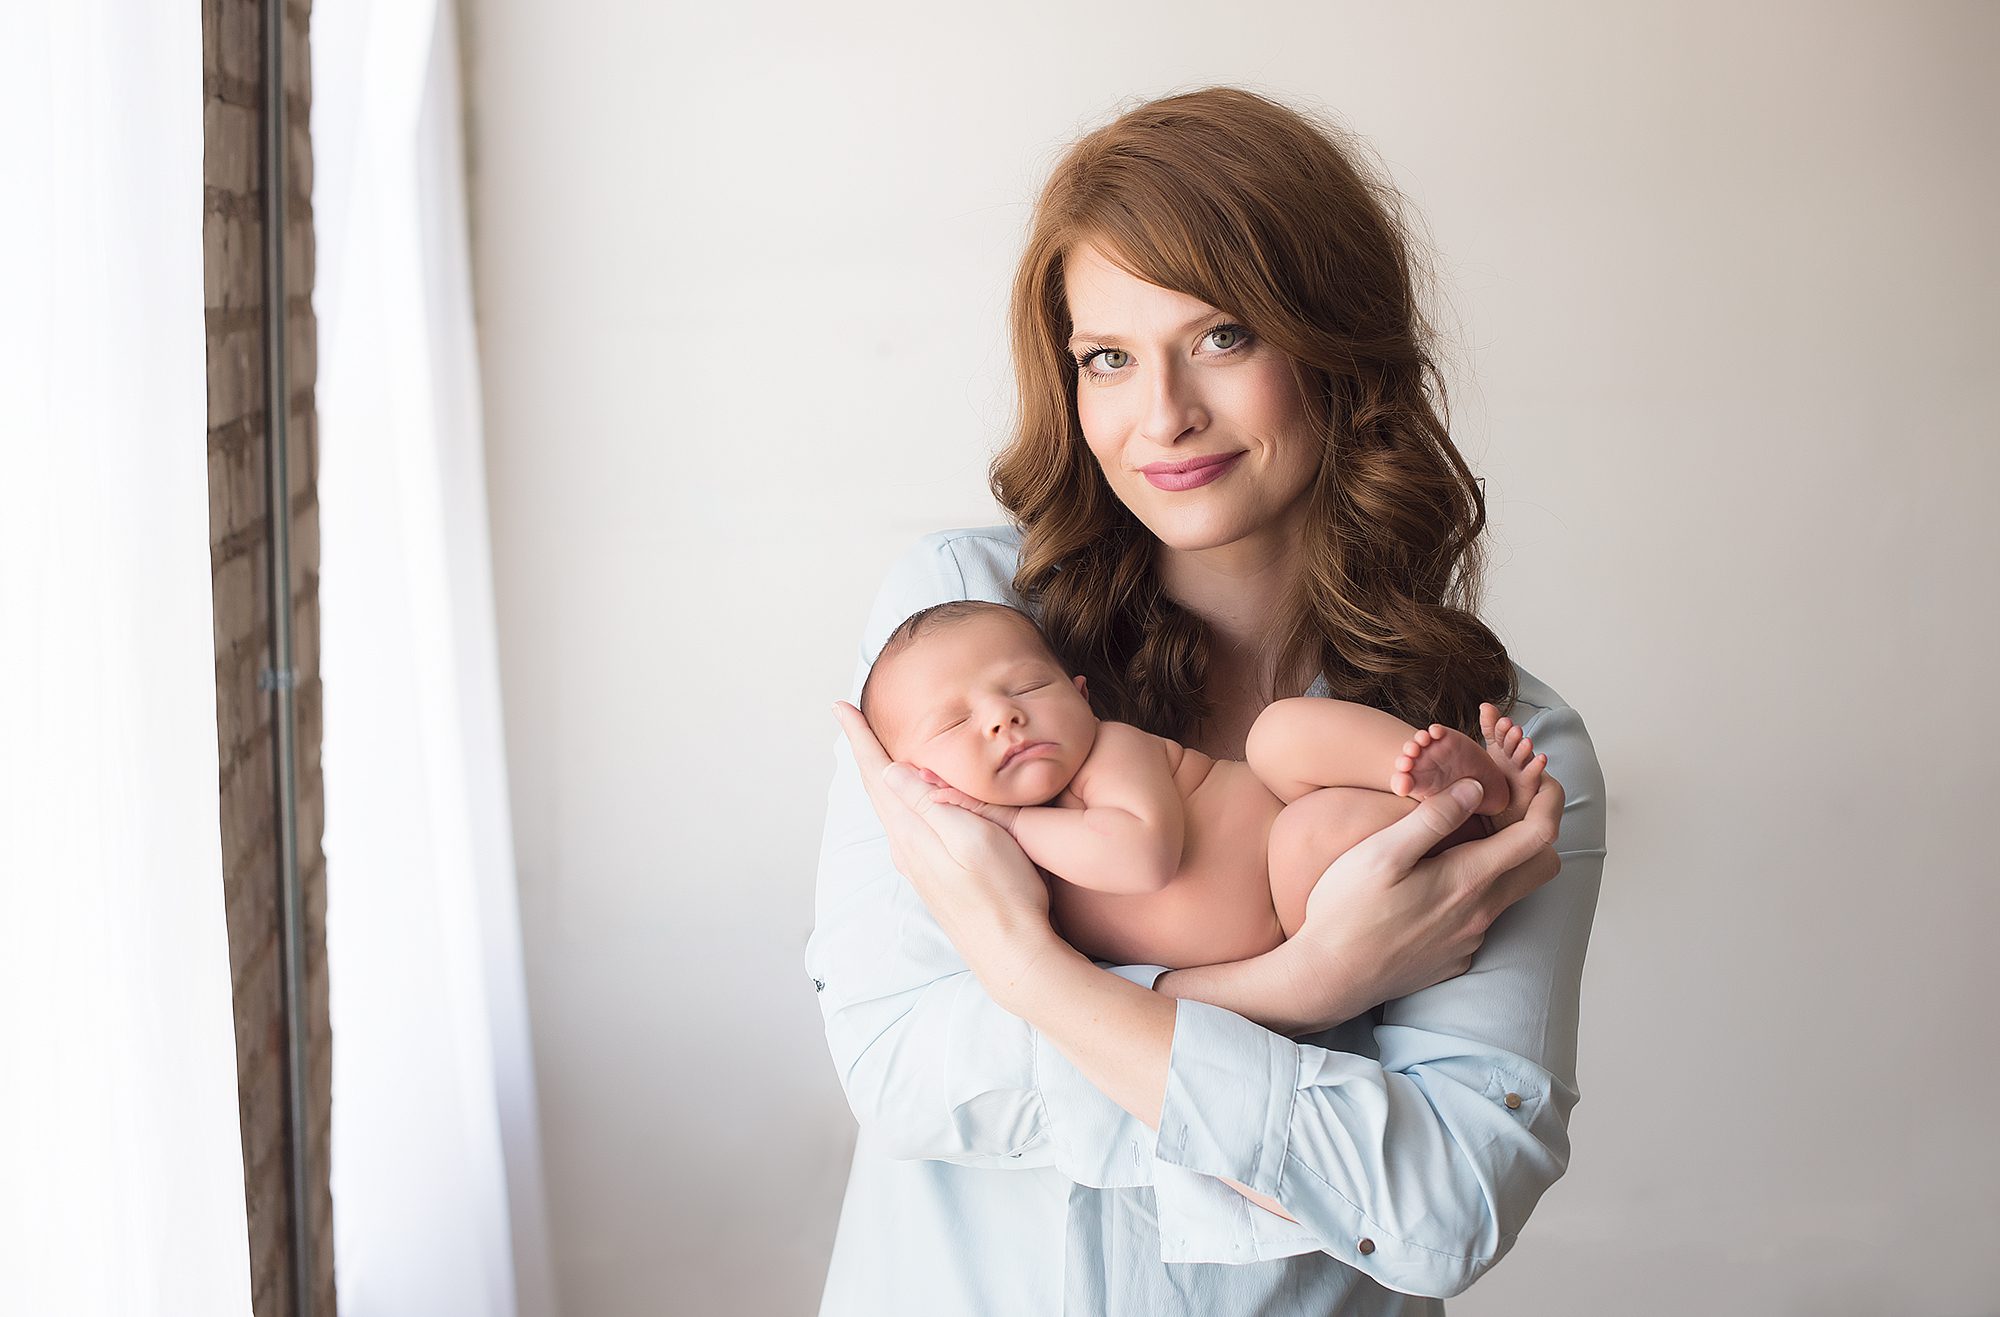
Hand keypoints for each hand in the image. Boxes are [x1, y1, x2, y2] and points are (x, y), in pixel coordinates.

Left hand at [831, 702, 1059, 1007]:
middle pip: (878, 787)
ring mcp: (919, 864)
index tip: (841, 707)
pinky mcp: (935, 875)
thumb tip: (890, 771)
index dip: (860, 738)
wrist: (1013, 953)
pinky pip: (907, 823)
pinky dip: (900, 797)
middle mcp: (907, 847)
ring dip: (880, 774)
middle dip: (865, 750)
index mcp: (912, 832)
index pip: (877, 773)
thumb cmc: (1003, 893)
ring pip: (891, 806)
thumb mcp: (970, 837)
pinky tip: (908, 797)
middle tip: (852, 718)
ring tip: (874, 748)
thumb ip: (928, 803)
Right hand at [1284, 773, 1564, 1031]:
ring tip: (1458, 842)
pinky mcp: (1455, 959)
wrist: (1329, 978)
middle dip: (1537, 830)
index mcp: (1468, 878)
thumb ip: (1433, 818)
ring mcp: (1470, 940)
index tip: (1537, 777)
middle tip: (1506, 808)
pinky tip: (1431, 889)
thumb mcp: (1382, 853)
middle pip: (1542, 867)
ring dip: (1499, 863)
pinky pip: (1479, 920)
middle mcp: (1481, 913)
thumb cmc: (1347, 910)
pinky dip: (1470, 895)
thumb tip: (1476, 788)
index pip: (1539, 835)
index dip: (1548, 799)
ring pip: (1508, 893)